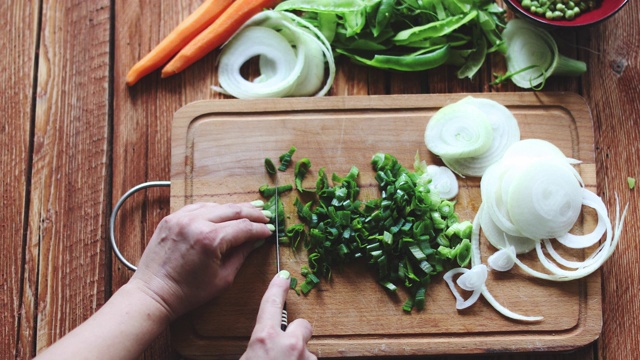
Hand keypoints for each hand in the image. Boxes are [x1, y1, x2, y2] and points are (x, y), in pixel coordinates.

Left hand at [129, 202, 271, 319]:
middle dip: (253, 212)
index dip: (260, 228)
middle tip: (266, 215)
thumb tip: (255, 241)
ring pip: (216, 205)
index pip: (244, 227)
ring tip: (249, 210)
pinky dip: (213, 208)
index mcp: (211, 239)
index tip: (269, 230)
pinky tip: (223, 212)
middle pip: (233, 210)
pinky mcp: (171, 218)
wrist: (152, 294)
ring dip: (234, 208)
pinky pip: (198, 207)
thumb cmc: (187, 293)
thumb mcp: (223, 278)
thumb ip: (241, 255)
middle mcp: (196, 223)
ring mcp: (181, 218)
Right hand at [241, 271, 315, 359]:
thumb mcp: (246, 359)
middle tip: (284, 349)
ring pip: (307, 349)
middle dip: (296, 334)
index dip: (277, 288)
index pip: (272, 304)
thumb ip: (257, 347)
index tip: (283, 277)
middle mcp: (289, 344)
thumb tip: (261, 347)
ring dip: (298, 355)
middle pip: (302, 325)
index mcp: (265, 339)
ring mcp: (306, 357)